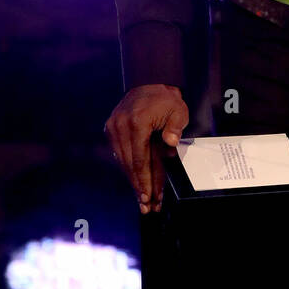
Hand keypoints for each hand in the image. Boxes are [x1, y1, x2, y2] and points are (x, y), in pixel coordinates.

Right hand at [104, 84, 188, 213]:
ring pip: (123, 161)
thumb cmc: (166, 99)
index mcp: (137, 122)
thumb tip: (170, 145)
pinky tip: (134, 181)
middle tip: (146, 206)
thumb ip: (174, 128)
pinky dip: (128, 168)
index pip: (140, 159)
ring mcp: (113, 127)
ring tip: (141, 199)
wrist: (148, 81)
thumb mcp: (178, 110)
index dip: (144, 180)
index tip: (148, 197)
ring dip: (132, 180)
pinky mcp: (110, 128)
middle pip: (129, 164)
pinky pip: (120, 153)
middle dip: (138, 187)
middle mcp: (121, 126)